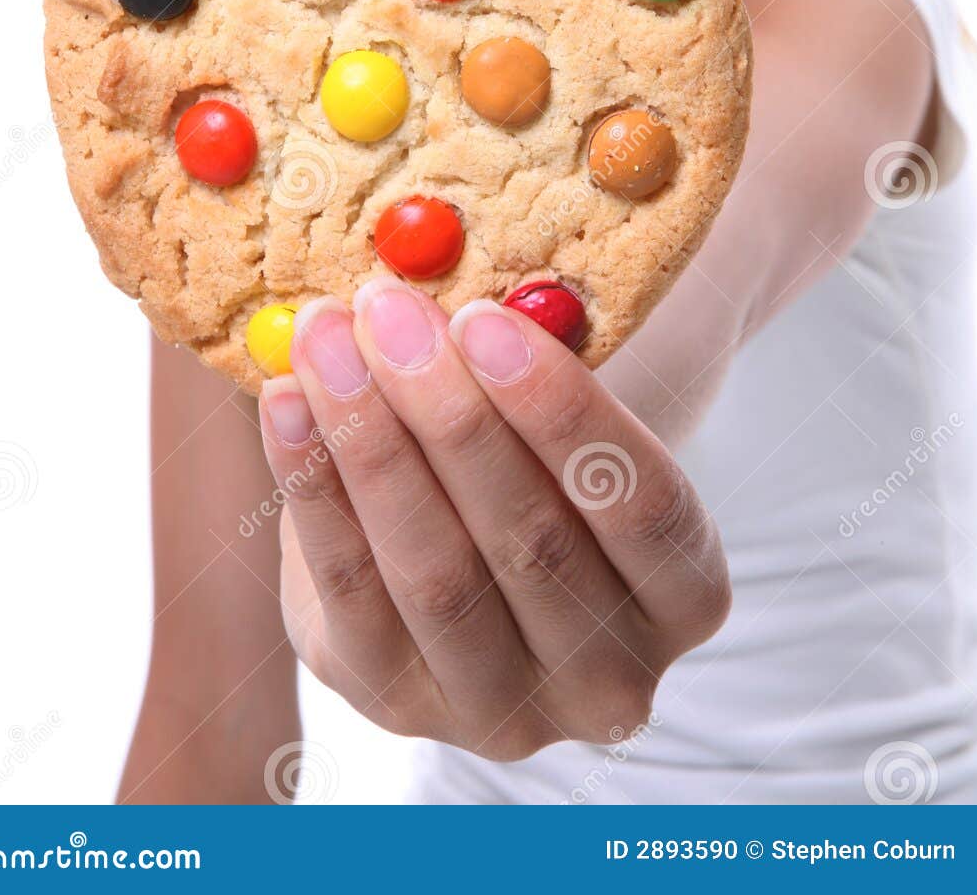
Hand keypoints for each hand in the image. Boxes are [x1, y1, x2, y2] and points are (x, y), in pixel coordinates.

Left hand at [258, 279, 729, 760]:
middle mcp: (610, 680)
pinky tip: (288, 401)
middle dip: (448, 413)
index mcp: (688, 598)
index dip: (562, 412)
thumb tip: (465, 267)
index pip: (643, 508)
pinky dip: (312, 486)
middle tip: (387, 310)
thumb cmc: (542, 445)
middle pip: (528, 542)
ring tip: (325, 339)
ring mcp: (499, 710)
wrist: (477, 538)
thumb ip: (547, 358)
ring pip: (432, 574)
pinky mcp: (392, 701)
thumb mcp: (575, 407)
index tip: (483, 318)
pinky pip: (345, 592)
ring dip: (369, 442)